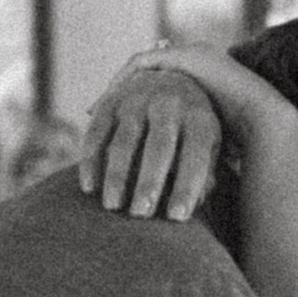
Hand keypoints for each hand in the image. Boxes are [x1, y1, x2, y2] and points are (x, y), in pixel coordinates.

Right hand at [77, 60, 230, 220]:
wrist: (167, 79)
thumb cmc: (190, 129)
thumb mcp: (208, 145)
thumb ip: (205, 174)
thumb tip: (196, 203)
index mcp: (198, 118)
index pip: (195, 155)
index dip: (187, 186)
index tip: (177, 217)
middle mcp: (168, 105)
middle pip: (159, 147)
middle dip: (149, 182)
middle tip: (140, 214)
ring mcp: (136, 101)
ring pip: (124, 142)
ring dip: (117, 176)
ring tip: (113, 206)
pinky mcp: (109, 102)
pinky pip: (96, 133)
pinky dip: (90, 161)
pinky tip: (89, 188)